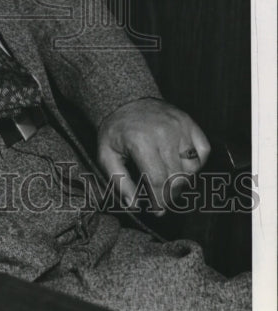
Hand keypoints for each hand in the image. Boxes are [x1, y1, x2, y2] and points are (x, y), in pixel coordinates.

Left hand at [97, 97, 209, 215]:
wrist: (126, 99)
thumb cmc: (116, 130)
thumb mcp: (106, 154)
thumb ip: (119, 181)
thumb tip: (134, 204)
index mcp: (141, 141)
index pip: (157, 180)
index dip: (158, 200)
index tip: (157, 210)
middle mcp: (163, 133)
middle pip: (176, 177)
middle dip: (169, 194)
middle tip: (161, 198)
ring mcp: (179, 126)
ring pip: (191, 167)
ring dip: (182, 180)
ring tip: (168, 180)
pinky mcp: (189, 122)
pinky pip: (203, 151)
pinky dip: (196, 163)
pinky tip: (181, 164)